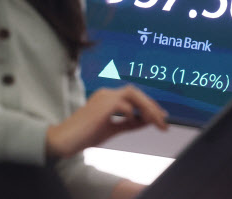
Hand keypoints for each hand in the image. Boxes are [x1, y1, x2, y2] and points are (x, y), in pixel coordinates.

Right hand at [45, 85, 167, 158]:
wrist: (67, 139)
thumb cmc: (86, 135)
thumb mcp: (112, 128)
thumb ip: (129, 123)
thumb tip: (148, 121)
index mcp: (106, 97)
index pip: (132, 96)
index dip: (148, 105)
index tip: (161, 116)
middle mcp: (106, 93)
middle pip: (135, 92)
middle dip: (152, 106)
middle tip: (164, 120)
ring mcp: (104, 97)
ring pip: (133, 94)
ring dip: (148, 108)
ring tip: (157, 121)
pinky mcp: (103, 105)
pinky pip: (126, 106)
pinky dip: (134, 115)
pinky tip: (134, 123)